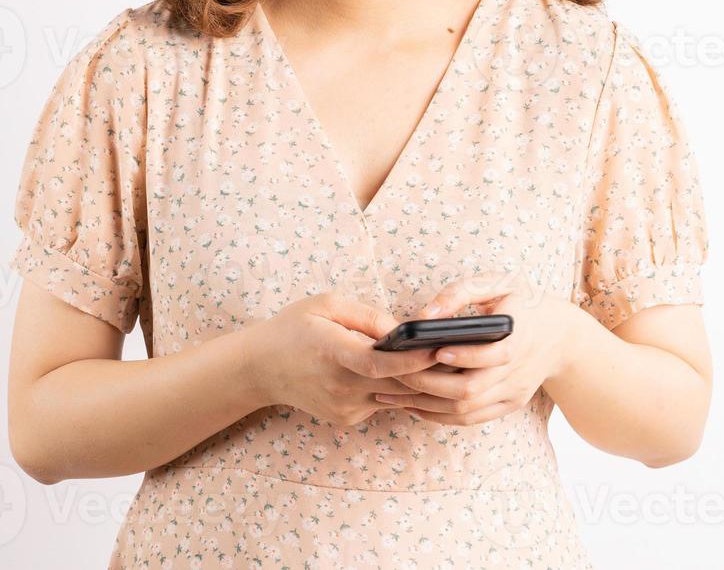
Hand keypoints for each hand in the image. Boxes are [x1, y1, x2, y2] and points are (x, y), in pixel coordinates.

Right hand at [242, 292, 441, 426]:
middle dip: (432, 372)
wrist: (260, 368)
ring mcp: (345, 408)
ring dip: (422, 383)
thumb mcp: (326, 304)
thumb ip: (367, 317)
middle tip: (462, 354)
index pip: (379, 364)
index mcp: (333, 353)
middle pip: (398, 385)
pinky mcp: (348, 418)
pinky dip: (398, 389)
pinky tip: (411, 374)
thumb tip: (403, 331)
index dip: (413, 359)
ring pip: (396, 397)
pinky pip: (383, 402)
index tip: (440, 347)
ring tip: (449, 363)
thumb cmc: (294, 328)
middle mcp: (341, 387)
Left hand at [373, 272, 591, 425]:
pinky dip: (438, 416)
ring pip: (465, 410)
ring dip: (425, 405)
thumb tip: (424, 314)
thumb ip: (461, 293)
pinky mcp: (508, 405)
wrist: (562, 336)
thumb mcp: (500, 283)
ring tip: (392, 393)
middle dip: (427, 384)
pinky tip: (413, 405)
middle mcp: (518, 371)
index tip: (434, 350)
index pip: (493, 356)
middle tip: (394, 372)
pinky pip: (470, 419)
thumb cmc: (522, 302)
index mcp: (520, 337)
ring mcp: (513, 393)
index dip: (463, 357)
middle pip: (470, 390)